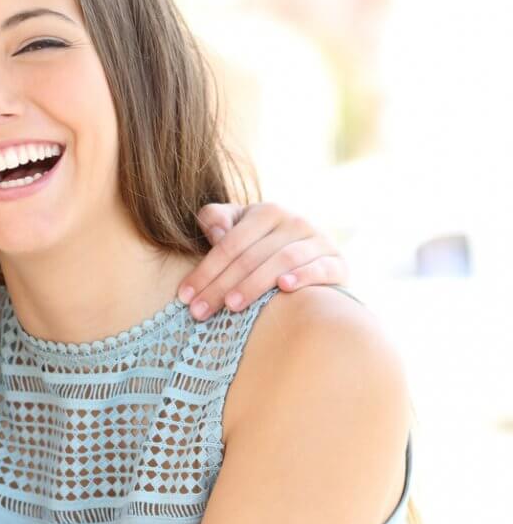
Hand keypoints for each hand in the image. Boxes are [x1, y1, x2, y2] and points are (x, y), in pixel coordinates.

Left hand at [178, 202, 347, 319]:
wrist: (313, 256)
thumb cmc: (262, 244)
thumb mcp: (238, 227)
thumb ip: (217, 220)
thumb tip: (216, 231)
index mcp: (266, 211)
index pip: (229, 243)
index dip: (205, 270)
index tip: (185, 297)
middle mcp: (294, 221)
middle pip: (250, 256)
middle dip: (221, 285)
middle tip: (199, 311)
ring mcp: (318, 240)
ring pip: (282, 260)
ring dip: (255, 283)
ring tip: (232, 306)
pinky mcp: (337, 261)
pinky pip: (320, 267)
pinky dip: (303, 276)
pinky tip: (284, 288)